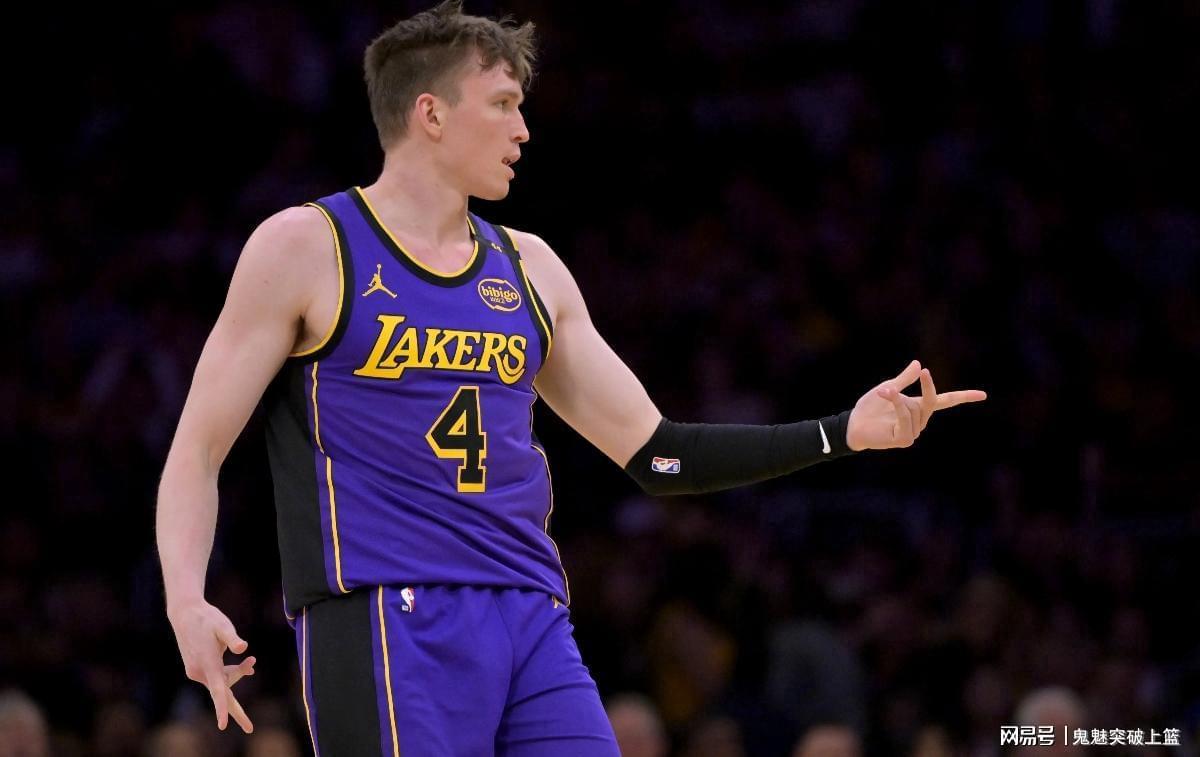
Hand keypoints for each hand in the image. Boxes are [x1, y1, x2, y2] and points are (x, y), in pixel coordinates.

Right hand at [167, 599, 255, 732]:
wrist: (185, 614)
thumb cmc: (207, 618)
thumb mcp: (222, 625)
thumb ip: (232, 638)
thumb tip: (243, 647)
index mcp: (209, 664)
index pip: (217, 690)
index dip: (222, 708)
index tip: (222, 725)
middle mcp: (200, 672)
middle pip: (223, 693)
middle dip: (236, 711)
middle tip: (250, 728)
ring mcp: (196, 672)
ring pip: (222, 682)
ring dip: (238, 674)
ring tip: (252, 662)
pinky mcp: (196, 669)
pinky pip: (217, 677)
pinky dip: (230, 673)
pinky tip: (246, 664)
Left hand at [846, 359, 986, 450]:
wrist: (853, 424)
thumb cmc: (869, 408)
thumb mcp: (888, 388)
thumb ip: (904, 379)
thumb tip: (918, 364)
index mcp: (918, 408)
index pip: (946, 402)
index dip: (964, 397)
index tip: (983, 395)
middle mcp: (919, 421)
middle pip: (932, 401)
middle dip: (926, 386)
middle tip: (922, 373)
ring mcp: (913, 432)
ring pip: (915, 408)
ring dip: (897, 397)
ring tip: (882, 394)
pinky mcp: (904, 440)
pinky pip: (906, 417)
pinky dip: (898, 405)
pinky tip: (886, 395)